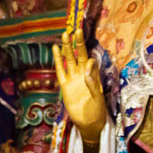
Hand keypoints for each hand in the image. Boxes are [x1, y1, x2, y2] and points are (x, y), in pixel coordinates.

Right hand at [52, 29, 105, 143]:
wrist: (88, 122)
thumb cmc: (96, 109)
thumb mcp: (97, 96)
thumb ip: (92, 83)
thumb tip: (87, 70)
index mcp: (93, 75)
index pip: (90, 61)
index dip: (89, 59)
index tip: (88, 61)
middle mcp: (83, 74)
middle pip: (79, 55)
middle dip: (78, 43)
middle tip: (76, 30)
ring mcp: (73, 78)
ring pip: (69, 59)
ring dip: (67, 48)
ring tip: (65, 34)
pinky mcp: (65, 85)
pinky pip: (61, 70)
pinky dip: (58, 60)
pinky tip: (55, 49)